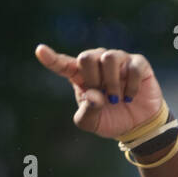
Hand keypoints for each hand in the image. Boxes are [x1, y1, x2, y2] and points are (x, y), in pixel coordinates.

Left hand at [34, 44, 163, 138]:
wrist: (136, 125)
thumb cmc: (110, 120)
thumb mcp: (91, 123)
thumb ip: (86, 111)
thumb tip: (93, 94)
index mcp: (81, 77)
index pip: (63, 65)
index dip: (51, 58)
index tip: (39, 51)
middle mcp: (98, 64)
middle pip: (86, 57)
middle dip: (92, 79)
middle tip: (101, 96)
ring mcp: (118, 61)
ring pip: (109, 57)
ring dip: (111, 83)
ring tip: (115, 99)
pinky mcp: (137, 63)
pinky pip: (132, 66)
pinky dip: (130, 86)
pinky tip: (130, 96)